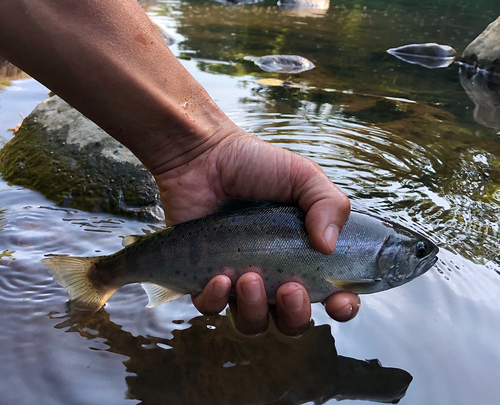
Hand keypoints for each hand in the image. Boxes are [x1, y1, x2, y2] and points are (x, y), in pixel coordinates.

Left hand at [154, 129, 360, 334]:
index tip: (338, 301)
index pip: (329, 293)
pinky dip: (215, 300)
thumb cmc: (254, 164)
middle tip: (289, 288)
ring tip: (249, 278)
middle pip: (291, 319)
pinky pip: (211, 307)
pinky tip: (220, 277)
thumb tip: (329, 246)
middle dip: (295, 314)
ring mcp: (239, 277)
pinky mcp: (204, 276)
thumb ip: (329, 204)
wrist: (203, 156)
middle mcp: (273, 272)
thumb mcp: (303, 176)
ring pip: (252, 322)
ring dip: (255, 310)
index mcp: (302, 253)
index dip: (340, 306)